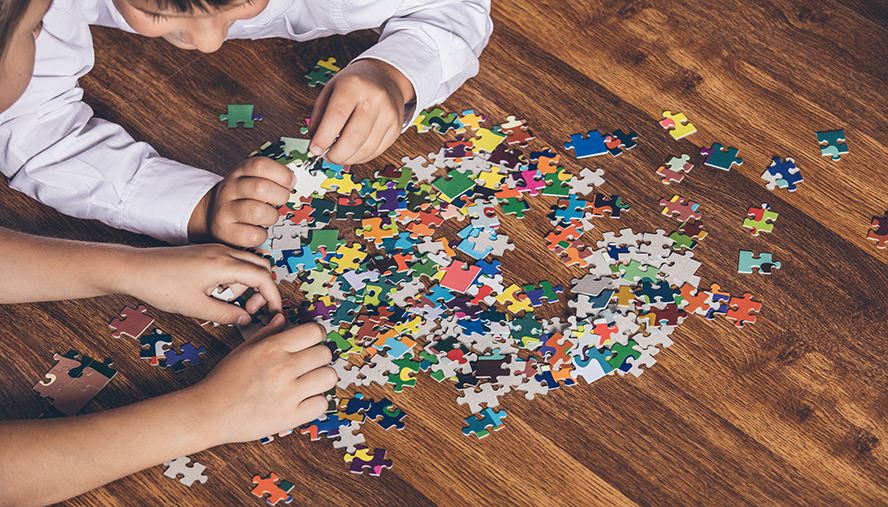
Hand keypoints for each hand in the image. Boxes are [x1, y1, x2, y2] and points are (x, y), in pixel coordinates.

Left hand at [122, 243, 282, 323]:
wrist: (135, 269)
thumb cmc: (161, 285)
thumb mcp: (197, 307)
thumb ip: (227, 314)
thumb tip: (246, 320)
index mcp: (224, 264)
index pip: (263, 278)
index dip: (273, 297)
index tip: (274, 311)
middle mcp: (223, 252)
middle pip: (261, 267)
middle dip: (262, 290)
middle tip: (250, 309)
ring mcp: (215, 250)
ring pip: (246, 264)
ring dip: (245, 285)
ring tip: (224, 302)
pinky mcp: (206, 252)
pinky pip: (231, 263)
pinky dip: (233, 278)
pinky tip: (215, 292)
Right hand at [188, 157, 295, 247]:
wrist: (214, 214)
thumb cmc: (243, 197)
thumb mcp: (253, 179)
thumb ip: (273, 177)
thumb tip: (296, 180)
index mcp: (240, 171)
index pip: (260, 165)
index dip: (281, 174)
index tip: (290, 182)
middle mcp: (230, 188)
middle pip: (261, 188)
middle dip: (280, 196)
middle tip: (281, 201)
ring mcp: (225, 210)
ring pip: (258, 212)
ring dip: (272, 216)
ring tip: (269, 215)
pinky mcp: (225, 231)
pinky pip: (253, 235)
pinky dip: (262, 234)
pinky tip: (259, 229)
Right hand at [190, 314, 337, 444]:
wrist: (209, 412)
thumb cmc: (224, 381)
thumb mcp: (244, 348)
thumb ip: (267, 332)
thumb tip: (282, 318)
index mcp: (272, 348)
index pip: (315, 332)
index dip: (317, 335)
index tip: (314, 342)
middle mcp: (283, 367)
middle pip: (325, 354)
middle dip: (319, 358)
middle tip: (310, 364)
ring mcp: (289, 393)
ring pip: (329, 377)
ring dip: (322, 379)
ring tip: (310, 382)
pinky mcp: (290, 416)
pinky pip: (321, 404)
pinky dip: (316, 402)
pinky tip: (305, 400)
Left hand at [309, 58, 415, 164]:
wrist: (385, 78)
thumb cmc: (354, 85)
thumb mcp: (330, 90)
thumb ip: (319, 116)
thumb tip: (316, 145)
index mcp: (354, 84)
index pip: (337, 116)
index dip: (323, 137)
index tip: (314, 149)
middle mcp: (375, 98)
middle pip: (354, 137)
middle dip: (336, 154)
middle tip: (327, 156)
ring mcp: (388, 114)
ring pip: (366, 149)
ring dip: (348, 158)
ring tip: (339, 155)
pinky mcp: (396, 128)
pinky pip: (376, 151)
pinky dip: (360, 157)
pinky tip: (353, 151)